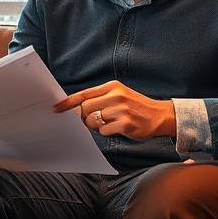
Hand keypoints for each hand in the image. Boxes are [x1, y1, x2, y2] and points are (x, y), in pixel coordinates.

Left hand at [54, 81, 176, 139]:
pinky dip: (107, 132)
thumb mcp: (119, 95)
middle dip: (85, 117)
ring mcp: (121, 109)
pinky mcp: (126, 123)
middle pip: (85, 108)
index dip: (68, 102)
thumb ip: (100, 98)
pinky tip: (118, 128)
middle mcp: (116, 96)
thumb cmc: (135, 107)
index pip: (84, 94)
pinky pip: (104, 131)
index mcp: (112, 86)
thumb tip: (76, 107)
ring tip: (110, 123)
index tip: (56, 108)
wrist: (160, 115)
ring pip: (93, 120)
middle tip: (93, 120)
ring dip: (97, 125)